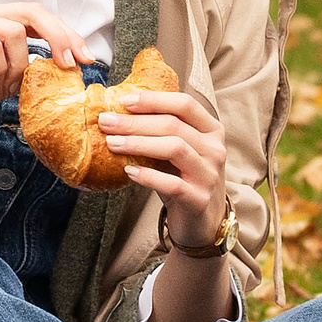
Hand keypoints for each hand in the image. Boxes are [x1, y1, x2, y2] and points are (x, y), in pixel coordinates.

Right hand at [0, 3, 89, 115]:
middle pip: (33, 11)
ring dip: (18, 64)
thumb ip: (32, 68)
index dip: (68, 34)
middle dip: (58, 37)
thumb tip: (66, 66)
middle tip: (68, 64)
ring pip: (13, 31)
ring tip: (7, 83)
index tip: (87, 57)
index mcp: (3, 20)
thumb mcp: (10, 79)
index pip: (43, 17)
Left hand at [98, 88, 227, 246]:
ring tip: (112, 143)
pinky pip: (172, 184)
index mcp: (211, 130)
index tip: (123, 100)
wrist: (201, 221)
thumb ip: (157, 131)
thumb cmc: (182, 178)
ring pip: (175, 148)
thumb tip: (116, 112)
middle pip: (174, 125)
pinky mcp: (199, 199)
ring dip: (139, 143)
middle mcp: (215, 149)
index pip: (184, 104)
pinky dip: (147, 175)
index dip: (153, 100)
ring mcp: (209, 175)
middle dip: (135, 121)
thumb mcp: (175, 150)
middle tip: (106, 122)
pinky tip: (128, 170)